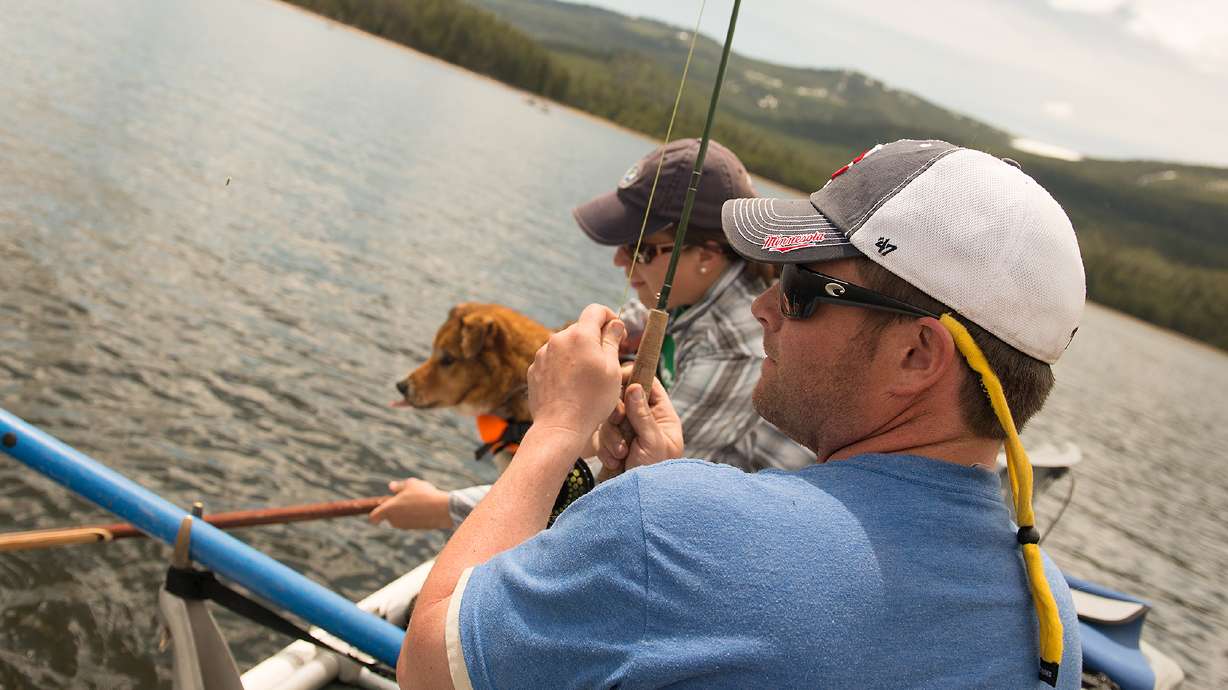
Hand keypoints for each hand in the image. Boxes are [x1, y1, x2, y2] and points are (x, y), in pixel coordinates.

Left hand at [368, 478, 452, 529]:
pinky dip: (414, 515)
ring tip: (418, 500)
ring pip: (401, 518)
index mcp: (388, 509)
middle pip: (389, 516)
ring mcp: (405, 526)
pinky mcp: (415, 529)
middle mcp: (394, 520)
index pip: (373, 517)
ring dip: (405, 511)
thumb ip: (398, 486)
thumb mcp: (410, 484)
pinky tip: (425, 507)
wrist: (442, 509)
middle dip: (395, 508)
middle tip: (406, 497)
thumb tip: (391, 486)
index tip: (378, 511)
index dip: (374, 515)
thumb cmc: (423, 495)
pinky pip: (411, 521)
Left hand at [528, 304, 625, 439]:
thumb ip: (612, 340)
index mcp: (580, 335)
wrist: (560, 427)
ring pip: (566, 346)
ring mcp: (543, 354)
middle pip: (581, 329)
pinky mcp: (534, 369)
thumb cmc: (592, 400)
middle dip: (595, 340)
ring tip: (587, 380)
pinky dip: (564, 367)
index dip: (610, 317)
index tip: (618, 334)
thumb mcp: (612, 369)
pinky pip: (553, 361)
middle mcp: (558, 339)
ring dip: (578, 355)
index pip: (596, 310)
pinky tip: (571, 387)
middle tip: (606, 362)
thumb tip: (614, 323)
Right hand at [596, 377, 682, 472]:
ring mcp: (628, 435)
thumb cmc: (656, 475)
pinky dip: (606, 450)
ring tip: (622, 454)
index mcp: (662, 416)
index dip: (633, 379)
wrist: (640, 506)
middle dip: (617, 415)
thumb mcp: (653, 443)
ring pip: (609, 420)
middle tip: (618, 422)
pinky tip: (616, 463)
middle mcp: (644, 422)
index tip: (617, 383)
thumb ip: (642, 414)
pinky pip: (601, 438)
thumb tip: (634, 386)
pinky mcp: (614, 447)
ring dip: (612, 437)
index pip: (648, 383)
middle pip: (622, 400)